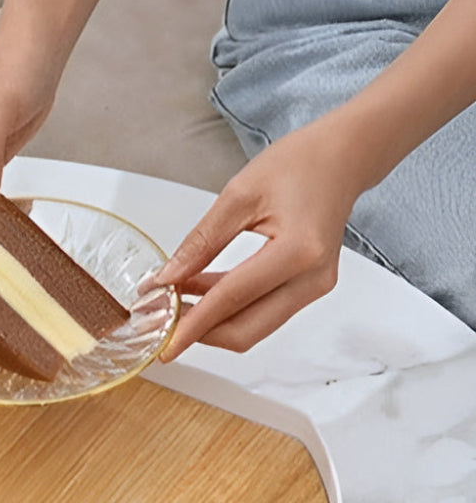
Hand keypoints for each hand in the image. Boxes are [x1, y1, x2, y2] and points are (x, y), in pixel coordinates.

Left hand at [155, 120, 362, 360]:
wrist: (342, 158)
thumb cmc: (300, 164)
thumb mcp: (238, 195)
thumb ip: (201, 242)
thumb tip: (168, 277)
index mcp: (298, 251)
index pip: (232, 299)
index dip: (193, 324)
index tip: (164, 344)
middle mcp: (313, 278)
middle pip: (246, 330)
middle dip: (200, 334)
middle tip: (161, 324)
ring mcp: (315, 287)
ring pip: (253, 327)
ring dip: (212, 323)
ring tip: (174, 303)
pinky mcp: (309, 288)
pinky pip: (262, 312)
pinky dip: (228, 310)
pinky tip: (198, 293)